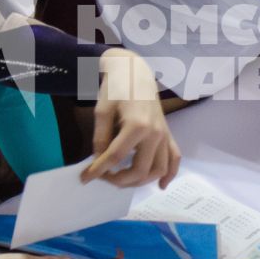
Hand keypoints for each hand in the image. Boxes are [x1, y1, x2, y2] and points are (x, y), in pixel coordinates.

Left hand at [88, 48, 179, 186]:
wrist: (135, 71)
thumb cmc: (116, 88)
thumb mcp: (101, 112)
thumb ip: (101, 138)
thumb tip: (99, 161)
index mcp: (137, 125)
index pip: (115, 157)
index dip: (98, 170)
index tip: (84, 178)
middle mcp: (155, 133)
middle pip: (139, 170)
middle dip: (118, 180)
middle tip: (103, 177)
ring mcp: (164, 135)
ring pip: (158, 170)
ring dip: (140, 181)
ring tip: (122, 180)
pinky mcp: (168, 134)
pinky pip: (175, 159)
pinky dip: (169, 175)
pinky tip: (160, 186)